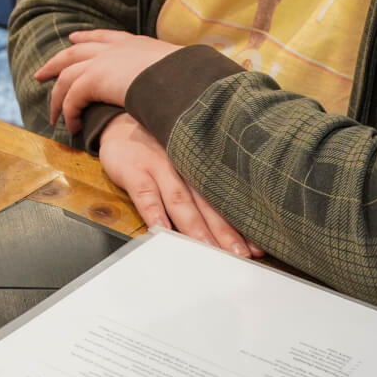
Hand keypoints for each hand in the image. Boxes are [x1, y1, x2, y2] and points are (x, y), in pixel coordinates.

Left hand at [32, 29, 179, 133]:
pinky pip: (72, 99)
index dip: (87, 37)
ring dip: (57, 98)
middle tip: (41, 73)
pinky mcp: (93, 79)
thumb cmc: (190, 79)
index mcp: (135, 44)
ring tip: (53, 116)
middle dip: (56, 62)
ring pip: (66, 76)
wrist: (183, 78)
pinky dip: (69, 113)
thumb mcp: (180, 71)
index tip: (73, 38)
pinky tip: (72, 127)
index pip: (104, 36)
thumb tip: (183, 89)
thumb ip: (172, 77)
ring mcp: (101, 61)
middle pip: (75, 52)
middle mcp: (115, 49)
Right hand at [98, 114, 262, 257]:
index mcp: (201, 169)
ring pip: (180, 201)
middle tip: (239, 254)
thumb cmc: (158, 146)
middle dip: (225, 233)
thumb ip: (204, 186)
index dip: (241, 225)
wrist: (119, 122)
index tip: (257, 247)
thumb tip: (233, 220)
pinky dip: (154, 212)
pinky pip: (145, 194)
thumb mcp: (186, 159)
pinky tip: (162, 229)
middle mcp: (185, 169)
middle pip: (208, 205)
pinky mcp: (135, 170)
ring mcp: (160, 168)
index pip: (224, 201)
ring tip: (207, 247)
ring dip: (194, 226)